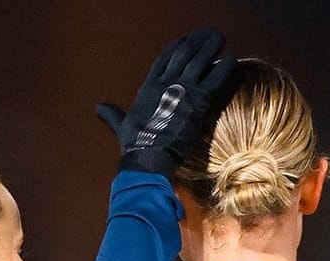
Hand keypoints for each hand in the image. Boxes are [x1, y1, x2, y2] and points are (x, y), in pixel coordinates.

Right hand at [96, 27, 236, 175]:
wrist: (149, 156)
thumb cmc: (135, 145)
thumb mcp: (121, 125)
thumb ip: (112, 113)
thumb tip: (98, 108)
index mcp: (149, 86)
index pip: (164, 59)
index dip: (176, 46)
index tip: (186, 38)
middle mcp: (166, 83)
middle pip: (184, 53)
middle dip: (196, 41)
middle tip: (208, 33)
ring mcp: (183, 90)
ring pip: (200, 59)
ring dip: (211, 46)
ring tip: (220, 38)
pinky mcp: (198, 101)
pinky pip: (216, 78)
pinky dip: (225, 66)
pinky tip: (232, 57)